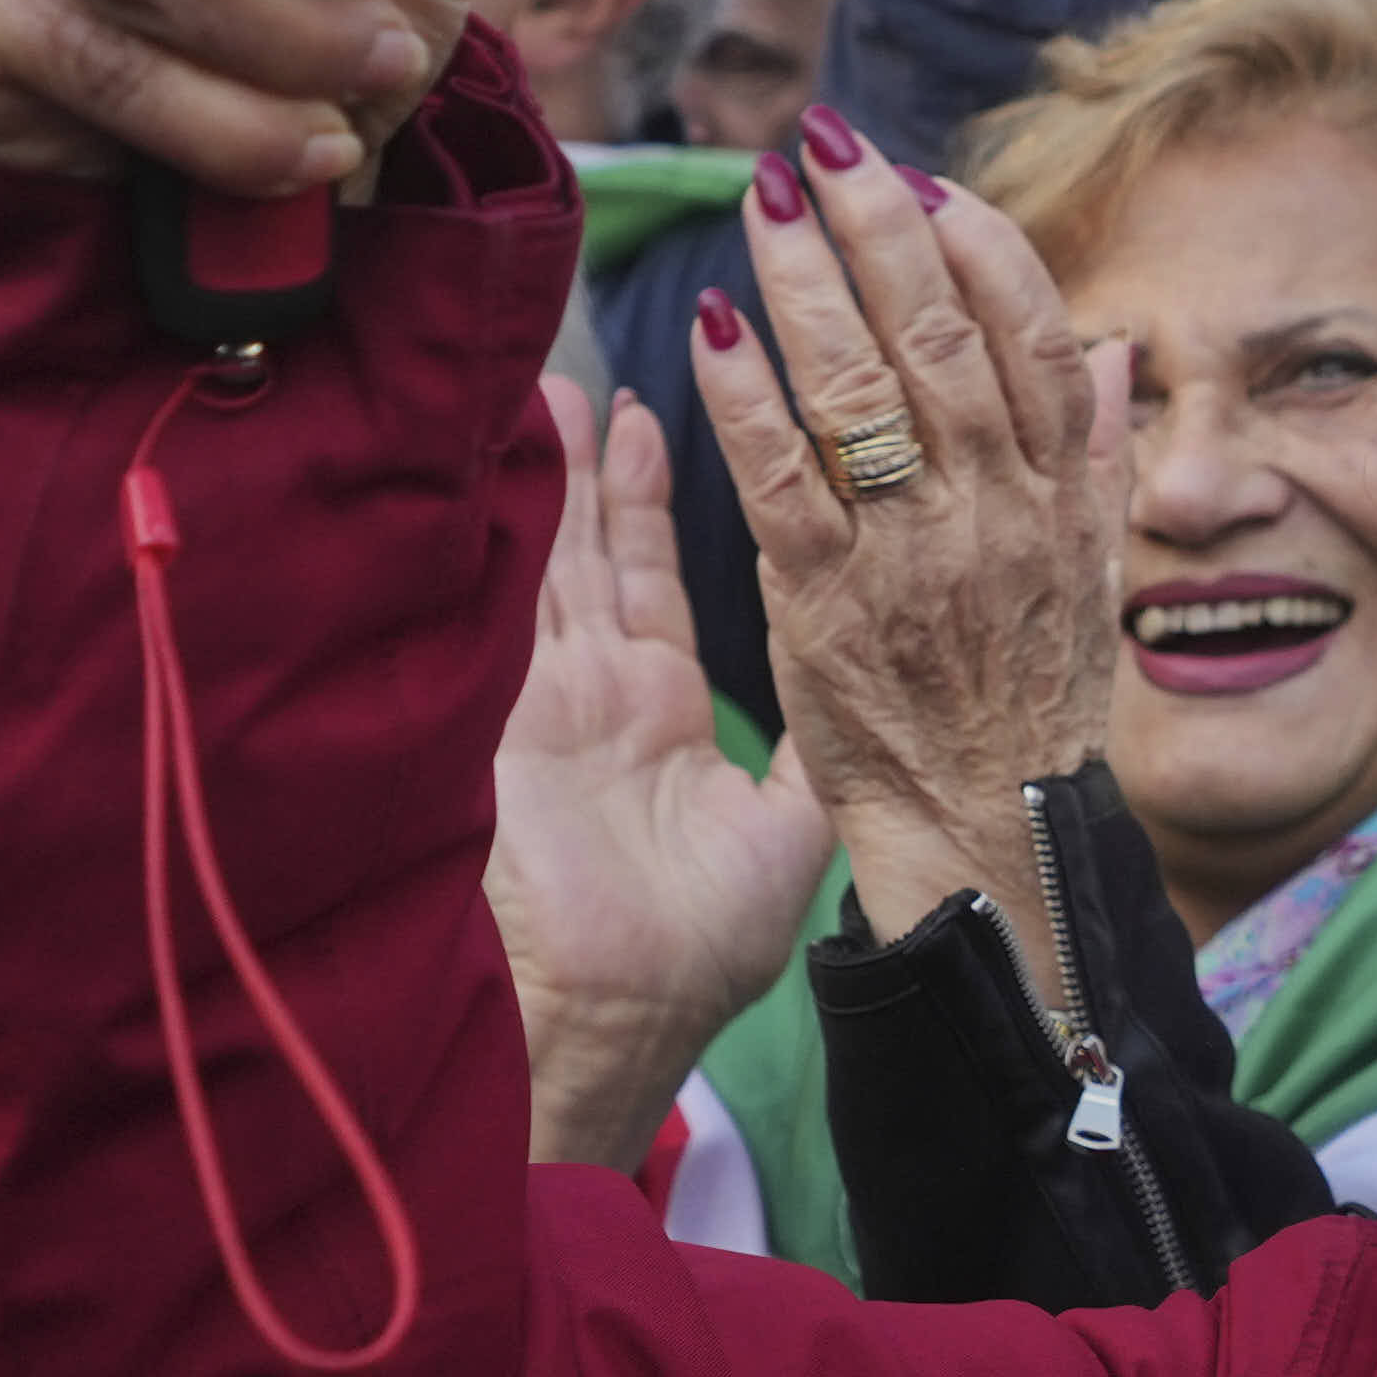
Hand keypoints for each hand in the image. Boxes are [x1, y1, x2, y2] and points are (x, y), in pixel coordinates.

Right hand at [492, 373, 830, 1167]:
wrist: (611, 1007)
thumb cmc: (692, 948)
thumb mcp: (777, 837)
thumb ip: (809, 755)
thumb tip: (866, 701)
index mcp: (662, 718)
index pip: (661, 584)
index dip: (663, 504)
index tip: (674, 418)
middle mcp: (602, 691)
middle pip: (603, 548)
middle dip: (604, 461)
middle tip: (612, 369)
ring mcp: (549, 689)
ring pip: (556, 551)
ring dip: (559, 467)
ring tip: (558, 378)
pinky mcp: (511, 695)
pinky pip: (517, 584)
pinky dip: (518, 512)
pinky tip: (518, 442)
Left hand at [681, 123, 1128, 996]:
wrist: (989, 841)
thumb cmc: (1029, 706)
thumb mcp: (1090, 578)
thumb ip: (1094, 455)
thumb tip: (1115, 341)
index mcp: (1059, 494)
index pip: (1032, 333)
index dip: (976, 245)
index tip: (920, 184)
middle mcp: (996, 510)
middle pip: (940, 334)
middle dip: (877, 226)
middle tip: (822, 145)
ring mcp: (915, 555)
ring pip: (863, 389)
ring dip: (806, 281)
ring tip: (764, 200)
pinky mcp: (829, 607)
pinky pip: (784, 480)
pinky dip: (746, 398)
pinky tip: (712, 327)